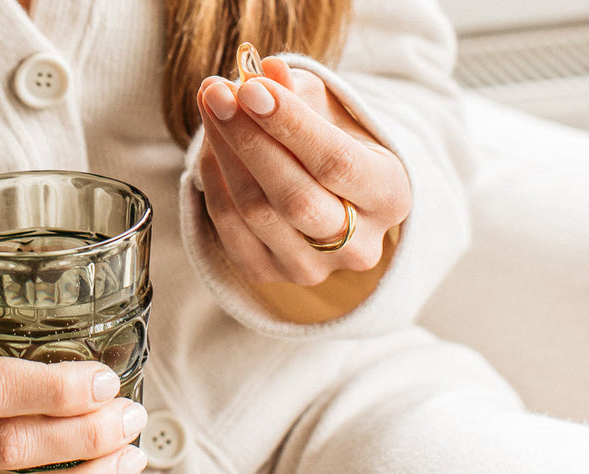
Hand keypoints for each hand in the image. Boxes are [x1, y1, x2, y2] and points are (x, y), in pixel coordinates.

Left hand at [196, 58, 410, 286]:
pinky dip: (214, 185)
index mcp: (391, 197)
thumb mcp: (330, 111)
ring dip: (224, 155)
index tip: (250, 87)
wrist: (329, 196)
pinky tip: (210, 149)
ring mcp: (313, 268)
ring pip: (257, 213)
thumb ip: (301, 92)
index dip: (289, 125)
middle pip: (294, 197)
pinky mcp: (270, 276)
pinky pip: (231, 232)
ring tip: (211, 107)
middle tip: (217, 93)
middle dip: (249, 139)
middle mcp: (358, 245)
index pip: (336, 163)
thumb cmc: (333, 142)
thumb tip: (267, 71)